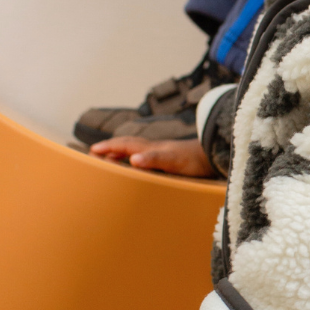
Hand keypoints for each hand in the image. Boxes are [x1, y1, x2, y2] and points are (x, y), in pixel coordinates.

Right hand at [88, 135, 214, 176]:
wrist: (216, 155)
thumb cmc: (195, 160)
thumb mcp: (173, 161)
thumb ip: (154, 159)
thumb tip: (133, 160)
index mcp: (151, 148)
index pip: (125, 145)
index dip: (108, 147)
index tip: (93, 150)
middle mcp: (155, 148)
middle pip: (129, 144)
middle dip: (111, 147)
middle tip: (96, 152)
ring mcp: (163, 152)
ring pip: (137, 149)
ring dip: (122, 152)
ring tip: (112, 158)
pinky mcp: (171, 158)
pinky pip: (147, 156)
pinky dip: (136, 159)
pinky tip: (141, 165)